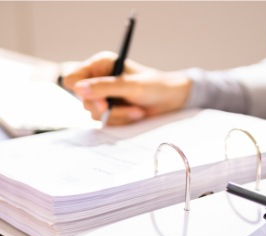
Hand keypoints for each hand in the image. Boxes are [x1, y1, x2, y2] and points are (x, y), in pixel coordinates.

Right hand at [62, 51, 191, 125]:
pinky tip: (135, 114)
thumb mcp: (130, 85)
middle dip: (104, 108)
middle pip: (83, 99)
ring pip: (95, 113)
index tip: (100, 101)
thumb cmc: (155, 86)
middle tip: (119, 108)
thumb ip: (105, 87)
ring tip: (136, 110)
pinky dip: (121, 120)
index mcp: (100, 65)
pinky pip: (106, 121)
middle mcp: (99, 79)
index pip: (74, 78)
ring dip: (117, 115)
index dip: (82, 91)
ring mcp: (104, 96)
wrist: (172, 99)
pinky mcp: (111, 110)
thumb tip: (78, 89)